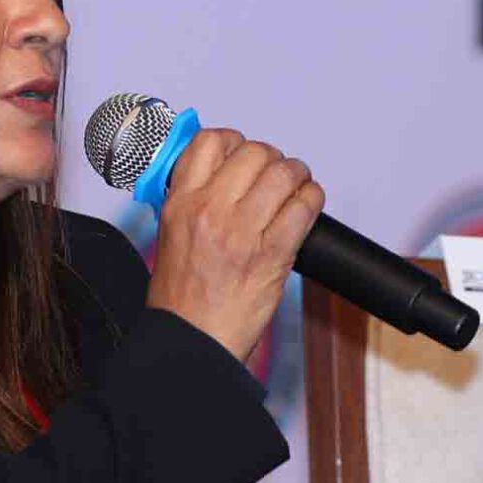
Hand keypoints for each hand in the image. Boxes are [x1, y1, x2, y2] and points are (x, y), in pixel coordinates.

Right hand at [145, 128, 325, 361]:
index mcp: (181, 203)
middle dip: (271, 158)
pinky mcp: (273, 253)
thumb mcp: (170, 236)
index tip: (240, 153)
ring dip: (297, 175)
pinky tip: (307, 206)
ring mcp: (243, 231)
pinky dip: (312, 200)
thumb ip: (193, 202)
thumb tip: (221, 176)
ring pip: (284, 173)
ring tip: (297, 185)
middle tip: (275, 172)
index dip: (233, 141)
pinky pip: (303, 207)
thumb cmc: (181, 299)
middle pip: (254, 152)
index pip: (209, 141)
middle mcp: (210, 210)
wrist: (191, 342)